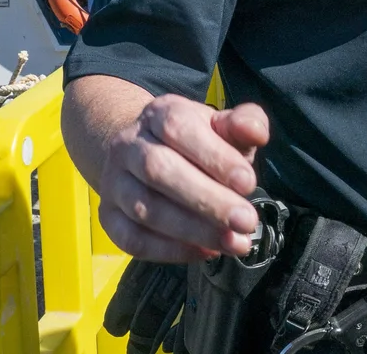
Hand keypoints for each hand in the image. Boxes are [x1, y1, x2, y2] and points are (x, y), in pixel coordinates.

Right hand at [95, 94, 270, 262]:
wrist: (145, 154)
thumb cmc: (196, 143)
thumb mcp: (222, 125)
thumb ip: (243, 123)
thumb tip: (257, 132)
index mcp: (158, 114)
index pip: (178, 129)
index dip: (213, 157)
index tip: (248, 182)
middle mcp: (128, 145)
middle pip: (158, 171)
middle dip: (207, 200)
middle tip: (246, 221)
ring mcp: (113, 182)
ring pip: (145, 209)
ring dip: (194, 231)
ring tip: (234, 242)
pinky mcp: (109, 217)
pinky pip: (133, 240)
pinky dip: (172, 250)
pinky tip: (206, 252)